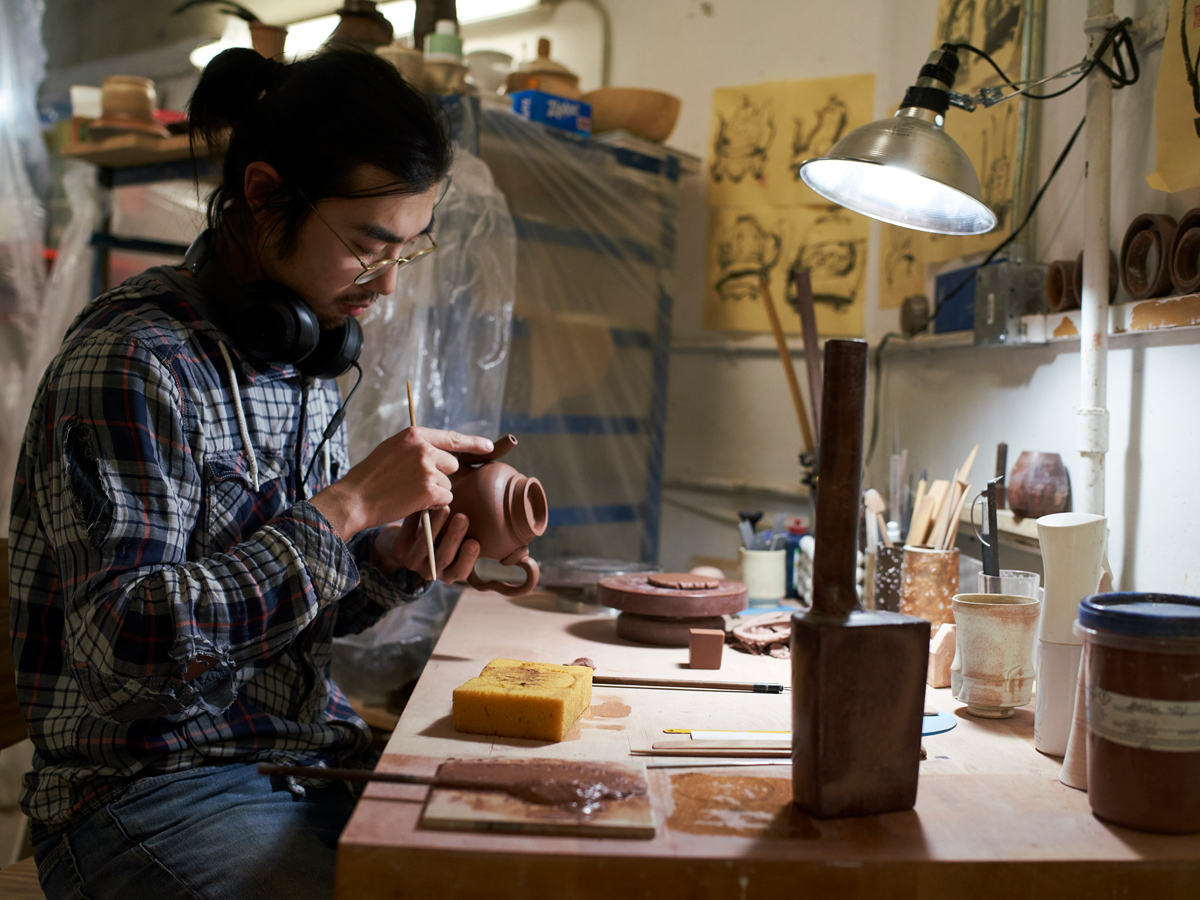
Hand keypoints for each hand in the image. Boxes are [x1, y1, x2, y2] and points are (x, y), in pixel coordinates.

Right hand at [310, 427, 492, 540]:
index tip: (489, 446)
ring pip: (448, 483)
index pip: (452, 437)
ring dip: (435, 491)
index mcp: (414, 435)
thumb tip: (439, 449)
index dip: (473, 443)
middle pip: (452, 464)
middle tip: (416, 483)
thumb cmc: (372, 477)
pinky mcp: (429, 489)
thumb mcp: (392, 449)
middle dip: (442, 475)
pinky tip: (413, 502)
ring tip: (409, 492)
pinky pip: (445, 498)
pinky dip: (433, 504)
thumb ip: (417, 446)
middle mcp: (424, 448)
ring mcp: (427, 469)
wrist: (356, 498)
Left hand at [372, 508, 480, 583]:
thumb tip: (495, 520)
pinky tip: (424, 504)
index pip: (460, 571)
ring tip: (444, 508)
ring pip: (424, 546)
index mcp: (449, 573)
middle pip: (443, 557)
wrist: (412, 541)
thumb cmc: (445, 539)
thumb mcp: (459, 544)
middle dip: (453, 537)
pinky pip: (408, 532)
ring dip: (435, 526)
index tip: (475, 542)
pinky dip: (416, 518)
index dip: (467, 559)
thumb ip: (471, 537)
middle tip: (463, 517)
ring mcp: (413, 561)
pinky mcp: (399, 549)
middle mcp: (431, 571)